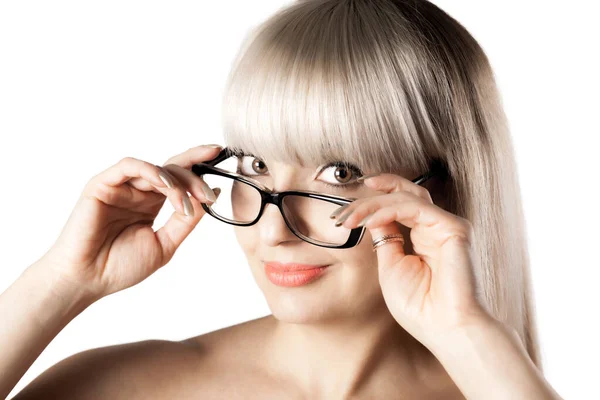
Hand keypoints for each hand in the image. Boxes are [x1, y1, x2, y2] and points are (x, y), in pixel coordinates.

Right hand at [38, 144, 221, 300]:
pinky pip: (129, 166)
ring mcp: (121, 186)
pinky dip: (151, 171)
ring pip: (156, 168)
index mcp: (153, 203)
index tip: (222, 162)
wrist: (87, 281)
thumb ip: (187, 221)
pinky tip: (165, 185)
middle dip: (196, 173)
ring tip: (185, 202)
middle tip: (209, 192)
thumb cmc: (121, 266)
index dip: (200, 167)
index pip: (180, 178)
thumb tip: (212, 195)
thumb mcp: (166, 244)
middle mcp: (139, 191)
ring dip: (177, 181)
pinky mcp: (102, 184)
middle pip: (173, 169)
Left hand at [333, 173, 490, 349]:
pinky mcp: (454, 227)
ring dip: (374, 203)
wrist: (445, 329)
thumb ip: (385, 238)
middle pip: (403, 194)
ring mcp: (446, 226)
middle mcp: (436, 227)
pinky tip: (371, 221)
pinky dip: (389, 210)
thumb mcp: (390, 266)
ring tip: (352, 218)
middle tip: (344, 211)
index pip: (398, 206)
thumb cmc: (420, 307)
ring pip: (407, 196)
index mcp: (424, 236)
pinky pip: (416, 207)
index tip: (344, 214)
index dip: (370, 205)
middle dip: (370, 197)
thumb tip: (372, 216)